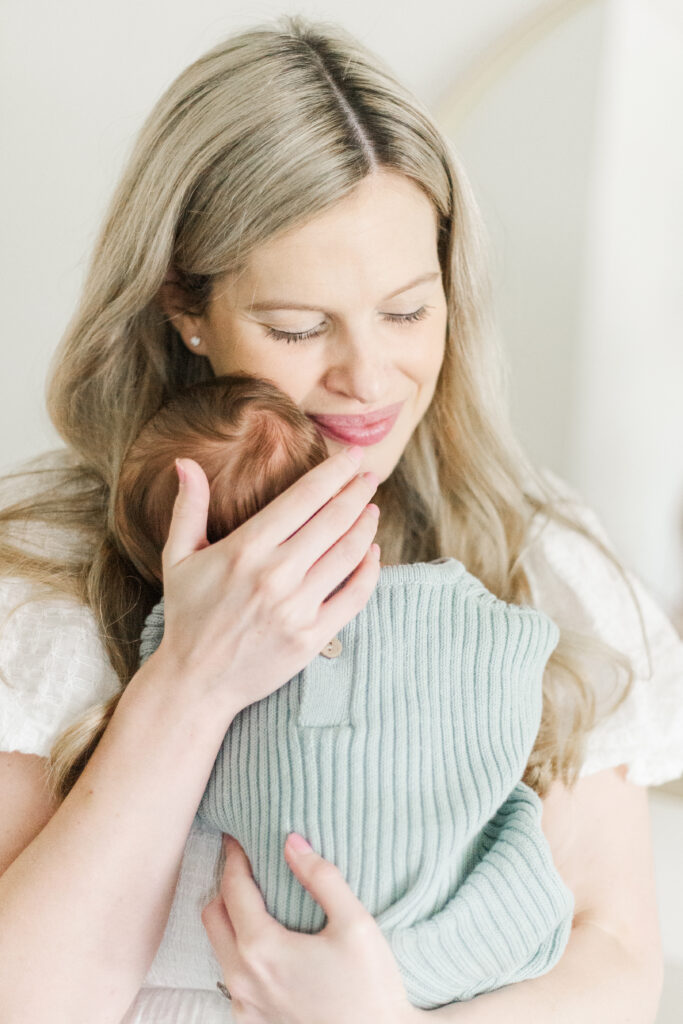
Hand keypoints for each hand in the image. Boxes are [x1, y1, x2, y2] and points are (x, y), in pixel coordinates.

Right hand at [155, 446, 380, 719]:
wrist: (196, 682)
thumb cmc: (187, 616)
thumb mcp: (178, 558)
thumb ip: (188, 508)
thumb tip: (186, 462)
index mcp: (246, 549)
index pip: (304, 497)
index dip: (334, 472)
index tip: (352, 456)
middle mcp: (276, 574)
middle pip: (333, 520)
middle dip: (358, 492)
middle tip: (370, 477)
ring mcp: (297, 608)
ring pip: (349, 554)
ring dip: (366, 526)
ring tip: (372, 509)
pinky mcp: (313, 637)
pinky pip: (355, 597)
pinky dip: (370, 571)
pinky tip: (373, 554)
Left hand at [201, 834, 421, 1023]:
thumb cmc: (371, 987)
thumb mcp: (355, 924)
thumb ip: (322, 877)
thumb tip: (292, 842)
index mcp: (262, 950)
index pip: (233, 889)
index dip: (234, 857)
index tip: (238, 836)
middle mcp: (243, 979)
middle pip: (213, 916)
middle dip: (225, 885)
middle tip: (246, 864)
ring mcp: (245, 1005)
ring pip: (218, 947)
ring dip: (230, 918)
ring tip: (257, 898)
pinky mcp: (253, 1022)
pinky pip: (232, 976)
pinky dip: (239, 949)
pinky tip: (268, 942)